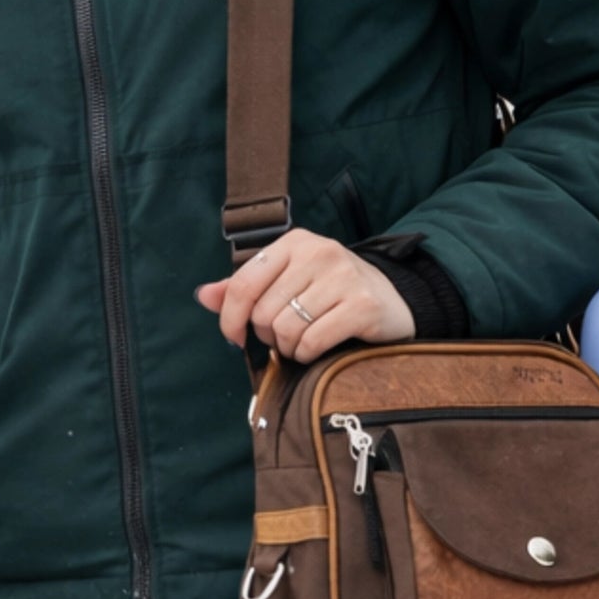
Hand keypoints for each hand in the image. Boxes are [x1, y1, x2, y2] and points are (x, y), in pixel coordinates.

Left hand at [192, 228, 416, 364]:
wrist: (395, 300)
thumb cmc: (332, 293)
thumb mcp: (289, 281)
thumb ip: (244, 289)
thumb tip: (203, 296)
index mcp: (294, 242)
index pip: (242, 284)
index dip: (230, 318)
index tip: (234, 337)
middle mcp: (318, 253)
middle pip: (263, 312)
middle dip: (268, 335)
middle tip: (285, 336)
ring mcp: (343, 277)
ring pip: (285, 330)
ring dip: (288, 348)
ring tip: (303, 342)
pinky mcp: (362, 306)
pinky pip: (311, 342)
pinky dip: (307, 355)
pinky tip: (318, 349)